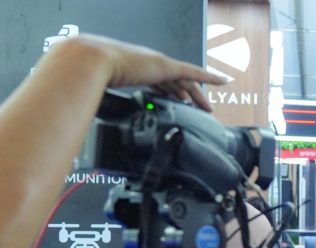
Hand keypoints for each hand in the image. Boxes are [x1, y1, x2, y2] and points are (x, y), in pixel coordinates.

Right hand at [61, 35, 224, 110]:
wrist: (92, 61)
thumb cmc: (92, 75)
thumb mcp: (102, 92)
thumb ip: (106, 102)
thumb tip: (97, 117)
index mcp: (137, 70)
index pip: (159, 82)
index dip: (170, 91)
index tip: (177, 101)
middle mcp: (150, 65)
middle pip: (176, 83)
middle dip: (188, 96)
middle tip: (198, 108)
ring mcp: (159, 65)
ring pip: (186, 81)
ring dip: (198, 94)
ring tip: (207, 106)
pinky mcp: (166, 66)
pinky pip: (194, 73)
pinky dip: (208, 77)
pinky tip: (222, 81)